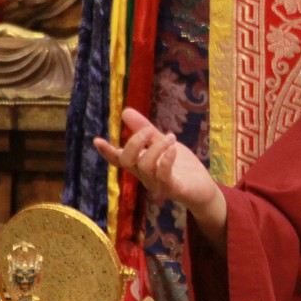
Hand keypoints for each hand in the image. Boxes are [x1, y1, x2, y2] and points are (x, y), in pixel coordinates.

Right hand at [93, 109, 225, 235]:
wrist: (203, 188)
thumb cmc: (181, 166)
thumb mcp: (163, 143)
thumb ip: (146, 130)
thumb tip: (125, 111)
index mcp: (140, 165)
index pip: (119, 160)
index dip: (107, 152)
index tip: (97, 140)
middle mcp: (144, 176)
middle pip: (127, 161)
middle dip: (135, 141)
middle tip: (149, 131)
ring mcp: (157, 184)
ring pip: (145, 165)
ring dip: (157, 146)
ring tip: (171, 137)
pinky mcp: (173, 188)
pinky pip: (163, 175)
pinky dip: (166, 159)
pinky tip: (173, 149)